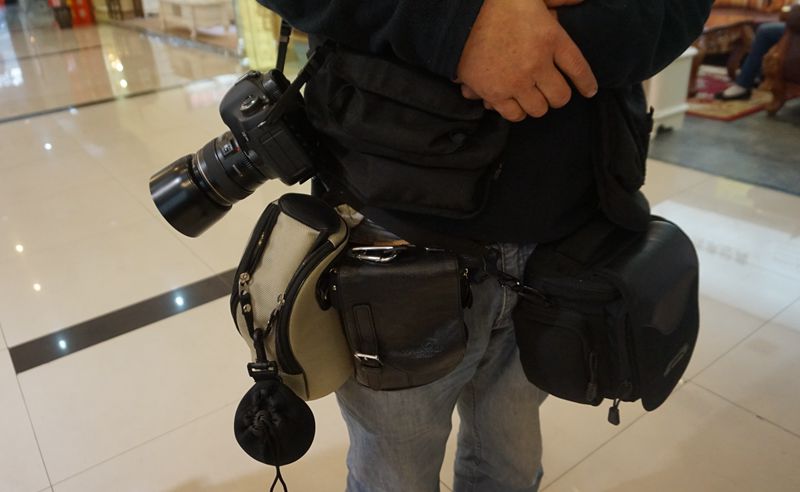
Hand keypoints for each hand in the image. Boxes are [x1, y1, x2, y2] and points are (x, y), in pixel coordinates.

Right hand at [456, 0, 596, 121]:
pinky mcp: (493, 92)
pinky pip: (512, 114)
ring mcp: (515, 82)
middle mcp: (536, 64)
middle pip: (560, 97)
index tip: (590, 91)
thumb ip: (559, 0)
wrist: (459, 14)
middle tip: (551, 90)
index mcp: (550, 38)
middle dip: (558, 95)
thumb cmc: (498, 1)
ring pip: (537, 109)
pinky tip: (511, 101)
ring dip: (536, 104)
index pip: (578, 69)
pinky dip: (514, 109)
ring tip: (530, 96)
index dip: (586, 83)